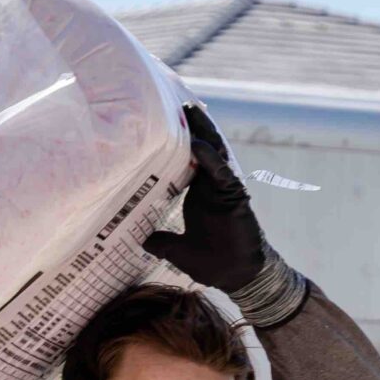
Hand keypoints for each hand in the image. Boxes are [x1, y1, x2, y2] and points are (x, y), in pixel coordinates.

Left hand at [144, 104, 267, 294]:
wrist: (237, 276)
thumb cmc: (212, 263)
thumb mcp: (177, 251)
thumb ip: (162, 242)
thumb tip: (143, 240)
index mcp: (199, 194)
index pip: (187, 160)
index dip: (178, 142)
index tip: (164, 123)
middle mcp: (211, 186)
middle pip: (202, 148)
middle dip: (192, 126)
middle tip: (177, 103)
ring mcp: (224, 188)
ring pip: (214, 153)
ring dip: (202, 132)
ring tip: (189, 110)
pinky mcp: (235, 196)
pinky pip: (221, 172)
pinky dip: (210, 159)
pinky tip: (198, 146)